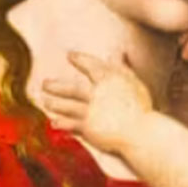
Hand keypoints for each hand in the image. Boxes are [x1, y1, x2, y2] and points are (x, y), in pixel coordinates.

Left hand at [40, 50, 155, 153]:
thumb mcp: (135, 85)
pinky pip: (71, 125)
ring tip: (46, 102)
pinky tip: (54, 123)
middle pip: (72, 89)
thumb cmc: (142, 109)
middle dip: (56, 86)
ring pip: (67, 106)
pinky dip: (62, 124)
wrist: (142, 134)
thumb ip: (124, 69)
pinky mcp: (88, 128)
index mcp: (111, 81)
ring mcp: (91, 111)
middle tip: (45, 84)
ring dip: (55, 104)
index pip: (92, 66)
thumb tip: (118, 52)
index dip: (80, 59)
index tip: (70, 55)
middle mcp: (98, 94)